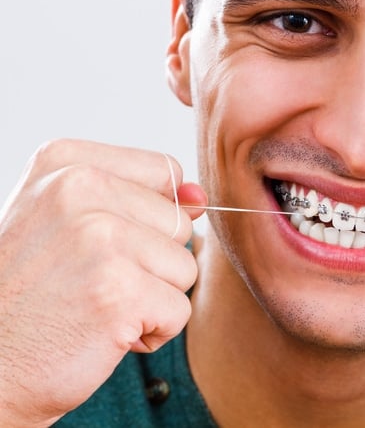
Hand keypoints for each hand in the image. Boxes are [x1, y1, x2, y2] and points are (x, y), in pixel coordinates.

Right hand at [0, 139, 206, 425]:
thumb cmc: (32, 295)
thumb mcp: (68, 222)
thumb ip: (140, 198)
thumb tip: (200, 197)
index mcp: (65, 162)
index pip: (166, 171)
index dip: (151, 217)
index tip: (100, 243)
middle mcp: (79, 188)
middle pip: (180, 223)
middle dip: (152, 263)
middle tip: (91, 282)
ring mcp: (100, 238)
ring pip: (185, 267)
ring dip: (153, 298)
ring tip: (96, 306)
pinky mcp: (119, 291)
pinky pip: (179, 310)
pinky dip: (153, 332)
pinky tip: (105, 334)